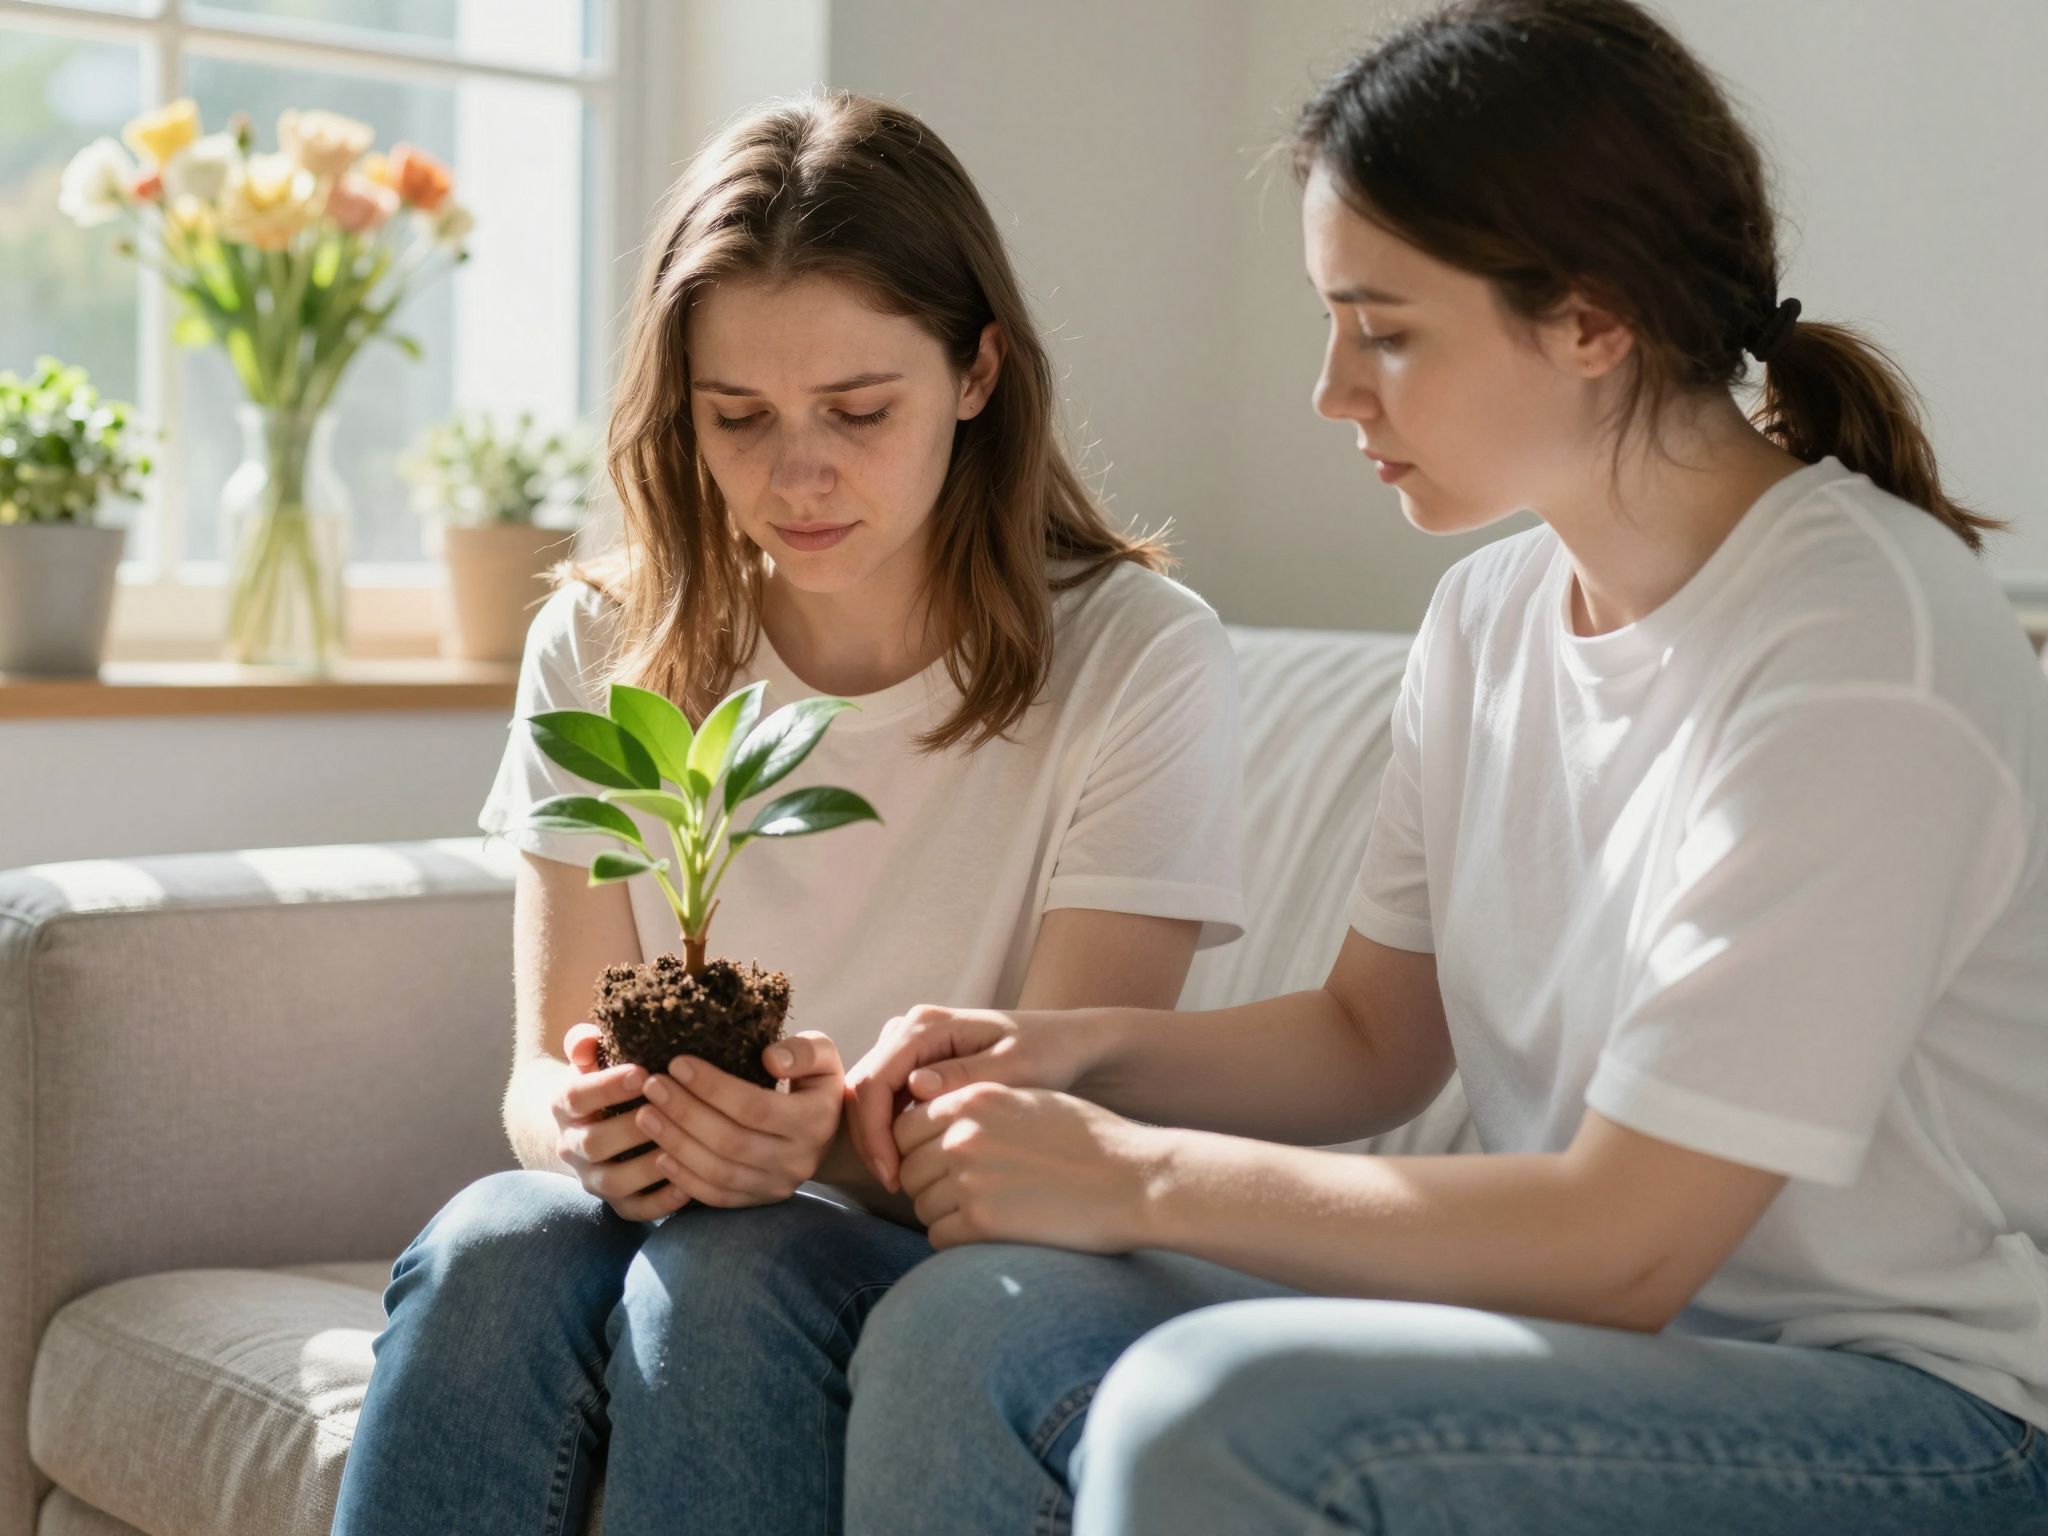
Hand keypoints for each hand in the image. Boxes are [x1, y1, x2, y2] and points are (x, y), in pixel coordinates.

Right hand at [552, 1022, 686, 1222]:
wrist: (592, 1124)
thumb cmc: (606, 1081)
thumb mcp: (593, 1059)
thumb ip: (586, 1044)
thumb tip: (586, 1038)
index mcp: (564, 1106)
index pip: (576, 1097)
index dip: (607, 1086)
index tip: (642, 1072)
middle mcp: (571, 1146)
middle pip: (593, 1143)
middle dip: (631, 1127)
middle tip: (667, 1111)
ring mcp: (593, 1179)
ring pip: (613, 1182)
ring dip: (646, 1167)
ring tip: (678, 1148)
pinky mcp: (617, 1203)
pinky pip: (635, 1210)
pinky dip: (660, 1202)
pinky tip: (688, 1185)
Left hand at [630, 1032, 846, 1207]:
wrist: (827, 1132)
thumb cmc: (812, 1082)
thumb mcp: (821, 1056)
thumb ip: (803, 1051)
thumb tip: (770, 1059)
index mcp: (816, 1120)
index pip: (755, 1107)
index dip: (713, 1087)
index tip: (677, 1063)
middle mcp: (799, 1160)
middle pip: (731, 1142)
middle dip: (685, 1113)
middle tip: (652, 1086)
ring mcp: (777, 1186)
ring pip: (718, 1172)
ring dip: (677, 1144)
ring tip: (645, 1115)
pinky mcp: (758, 1201)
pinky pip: (716, 1197)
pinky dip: (684, 1179)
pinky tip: (659, 1155)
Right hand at [845, 1004, 1092, 1192]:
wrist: (1066, 1046)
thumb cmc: (1048, 1054)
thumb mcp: (1014, 1068)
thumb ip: (964, 1077)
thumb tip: (914, 1086)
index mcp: (926, 1025)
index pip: (874, 1080)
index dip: (874, 1132)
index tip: (893, 1173)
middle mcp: (910, 1029)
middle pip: (863, 1088)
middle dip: (870, 1139)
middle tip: (895, 1184)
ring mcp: (910, 1047)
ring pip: (869, 1096)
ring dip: (877, 1138)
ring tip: (903, 1178)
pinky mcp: (917, 1065)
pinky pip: (887, 1099)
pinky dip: (890, 1132)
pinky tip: (913, 1162)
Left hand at [893, 1082, 1161, 1251]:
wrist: (1135, 1179)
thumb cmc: (1091, 1142)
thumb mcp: (1031, 1103)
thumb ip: (980, 1110)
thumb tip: (938, 1128)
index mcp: (974, 1099)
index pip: (906, 1126)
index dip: (920, 1150)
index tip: (943, 1165)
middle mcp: (963, 1134)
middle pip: (908, 1168)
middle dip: (928, 1184)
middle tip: (964, 1196)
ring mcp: (969, 1178)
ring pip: (921, 1205)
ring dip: (944, 1214)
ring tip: (986, 1214)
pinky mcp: (981, 1221)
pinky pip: (939, 1237)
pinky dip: (957, 1240)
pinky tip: (992, 1234)